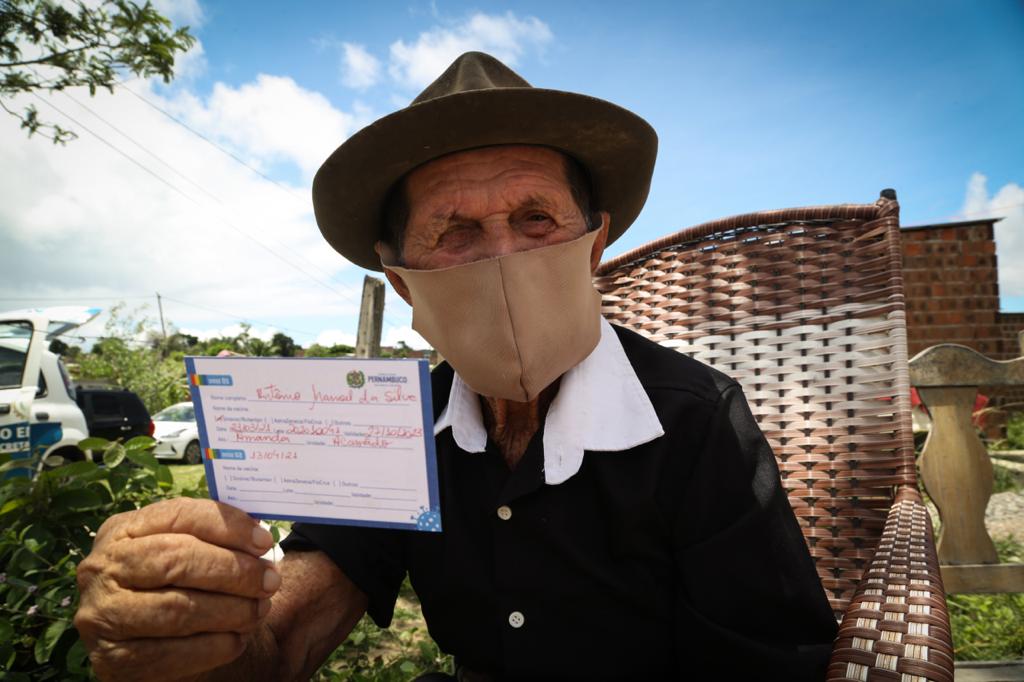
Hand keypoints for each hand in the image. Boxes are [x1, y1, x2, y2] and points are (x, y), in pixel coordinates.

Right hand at [74, 497, 280, 680]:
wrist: (134, 639)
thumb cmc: (169, 584)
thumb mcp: (179, 550)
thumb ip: (210, 538)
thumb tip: (258, 539)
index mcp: (122, 531)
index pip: (179, 515)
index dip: (227, 527)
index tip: (265, 542)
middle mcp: (102, 569)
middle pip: (176, 561)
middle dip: (233, 571)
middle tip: (270, 581)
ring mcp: (102, 615)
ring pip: (176, 610)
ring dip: (230, 611)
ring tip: (258, 611)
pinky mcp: (111, 659)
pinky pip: (171, 654)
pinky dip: (213, 647)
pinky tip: (237, 640)